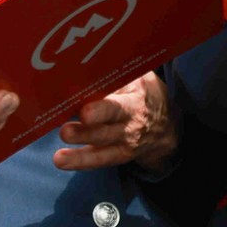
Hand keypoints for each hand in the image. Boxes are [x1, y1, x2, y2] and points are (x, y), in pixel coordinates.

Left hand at [54, 71, 177, 172]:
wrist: (166, 126)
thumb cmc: (144, 94)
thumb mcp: (139, 79)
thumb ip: (117, 75)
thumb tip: (84, 65)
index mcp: (134, 99)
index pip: (118, 104)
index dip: (102, 109)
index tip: (84, 112)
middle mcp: (130, 122)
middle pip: (107, 129)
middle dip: (87, 131)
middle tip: (65, 131)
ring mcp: (125, 141)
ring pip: (102, 147)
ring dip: (80, 153)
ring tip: (59, 156)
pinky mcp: (118, 155)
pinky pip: (99, 160)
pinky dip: (80, 161)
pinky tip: (62, 160)